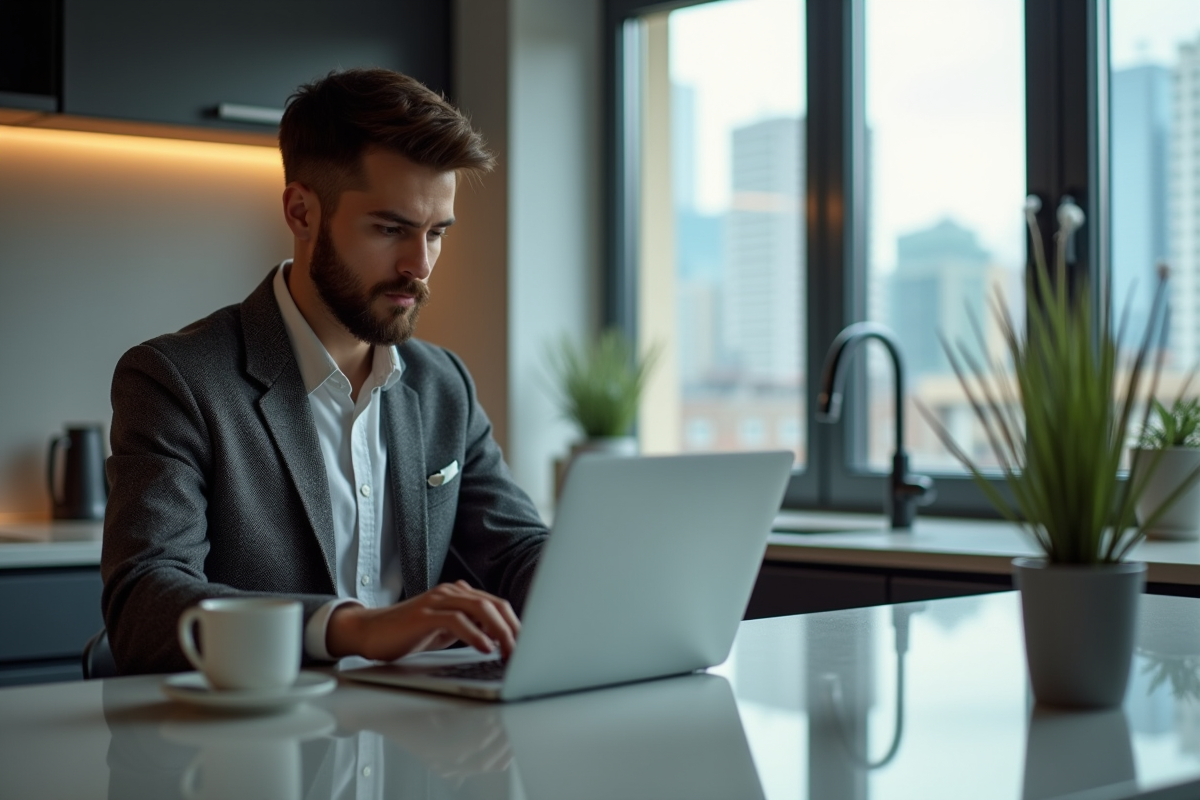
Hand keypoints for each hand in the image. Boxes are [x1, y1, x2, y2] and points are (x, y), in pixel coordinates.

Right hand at [326, 581, 520, 660]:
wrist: (369, 632)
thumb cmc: (408, 634)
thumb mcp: (445, 631)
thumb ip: (470, 629)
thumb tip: (500, 641)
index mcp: (458, 595)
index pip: (496, 605)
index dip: (514, 624)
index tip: (528, 645)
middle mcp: (450, 593)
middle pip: (493, 605)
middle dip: (512, 628)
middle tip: (524, 651)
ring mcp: (437, 601)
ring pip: (479, 609)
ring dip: (499, 632)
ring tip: (510, 651)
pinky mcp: (424, 615)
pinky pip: (457, 620)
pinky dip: (475, 634)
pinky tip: (485, 648)